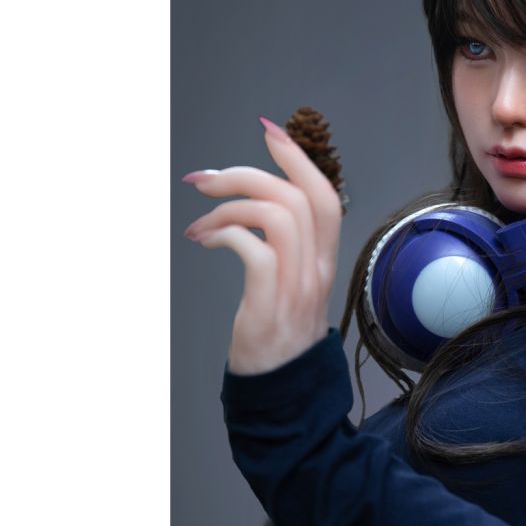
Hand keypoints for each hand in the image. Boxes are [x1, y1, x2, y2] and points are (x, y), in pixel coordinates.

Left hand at [183, 116, 342, 374]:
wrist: (282, 394)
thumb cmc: (279, 337)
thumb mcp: (295, 288)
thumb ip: (289, 250)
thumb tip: (260, 207)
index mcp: (323, 262)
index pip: (325, 197)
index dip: (298, 158)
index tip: (268, 130)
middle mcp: (316, 270)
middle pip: (298, 197)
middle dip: (247, 174)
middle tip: (206, 180)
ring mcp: (296, 288)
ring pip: (278, 217)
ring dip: (230, 207)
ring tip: (200, 222)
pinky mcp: (269, 306)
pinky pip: (254, 252)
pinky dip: (224, 236)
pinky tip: (203, 242)